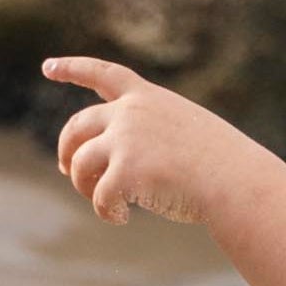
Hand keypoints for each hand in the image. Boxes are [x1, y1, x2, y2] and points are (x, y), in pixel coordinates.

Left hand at [47, 55, 234, 226]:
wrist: (238, 182)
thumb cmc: (221, 165)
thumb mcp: (186, 133)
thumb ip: (148, 135)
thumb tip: (111, 162)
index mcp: (147, 98)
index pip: (103, 74)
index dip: (73, 69)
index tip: (48, 67)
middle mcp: (130, 113)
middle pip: (77, 127)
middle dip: (67, 150)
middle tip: (66, 169)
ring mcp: (126, 141)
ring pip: (80, 164)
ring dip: (84, 185)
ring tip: (103, 201)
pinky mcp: (125, 172)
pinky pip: (99, 197)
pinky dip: (106, 211)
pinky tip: (121, 218)